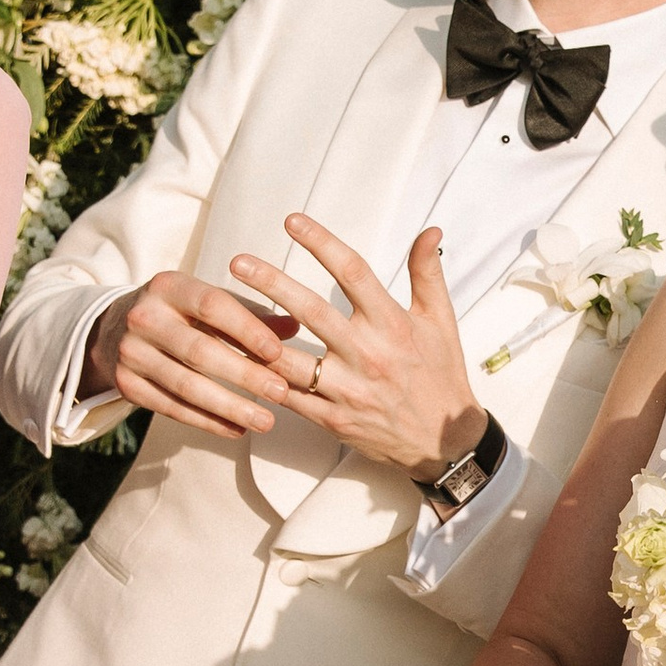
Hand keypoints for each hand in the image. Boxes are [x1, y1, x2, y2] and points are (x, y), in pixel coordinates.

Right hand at [85, 273, 291, 435]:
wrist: (113, 330)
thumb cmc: (180, 314)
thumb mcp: (207, 302)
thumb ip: (251, 314)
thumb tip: (295, 326)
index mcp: (168, 286)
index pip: (212, 305)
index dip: (247, 329)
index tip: (278, 353)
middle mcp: (144, 317)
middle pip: (200, 350)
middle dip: (244, 375)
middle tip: (281, 393)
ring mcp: (130, 353)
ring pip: (186, 386)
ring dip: (230, 407)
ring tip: (266, 421)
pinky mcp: (125, 385)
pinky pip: (171, 408)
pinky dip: (207, 421)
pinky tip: (237, 429)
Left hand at [229, 218, 483, 487]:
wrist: (444, 443)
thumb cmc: (441, 374)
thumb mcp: (441, 321)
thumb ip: (427, 273)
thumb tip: (430, 231)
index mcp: (392, 324)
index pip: (353, 273)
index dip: (321, 243)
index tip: (292, 222)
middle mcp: (368, 354)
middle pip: (312, 311)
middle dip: (271, 283)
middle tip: (238, 262)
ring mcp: (348, 390)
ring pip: (290, 360)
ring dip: (253, 338)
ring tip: (221, 316)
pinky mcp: (333, 419)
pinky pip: (290, 398)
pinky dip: (263, 382)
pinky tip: (236, 362)